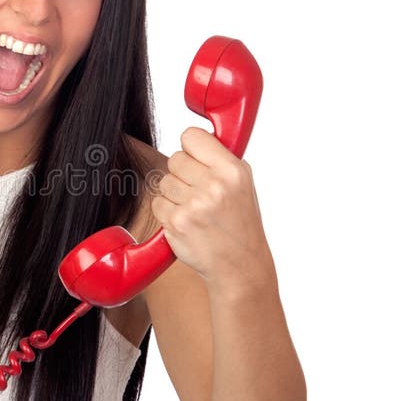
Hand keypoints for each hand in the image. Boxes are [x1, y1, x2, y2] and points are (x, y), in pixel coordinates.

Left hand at [151, 126, 272, 286]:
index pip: (192, 136)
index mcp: (232, 171)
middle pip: (174, 159)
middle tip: (197, 191)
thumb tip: (192, 139)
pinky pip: (157, 203)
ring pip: (164, 181)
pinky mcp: (176, 223)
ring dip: (174, 194)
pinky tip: (186, 221)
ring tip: (195, 209)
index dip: (191, 148)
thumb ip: (219, 159)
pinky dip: (167, 212)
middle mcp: (214, 185)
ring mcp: (193, 205)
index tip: (195, 159)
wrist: (240, 264)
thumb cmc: (240, 223)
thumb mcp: (243, 184)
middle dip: (182, 174)